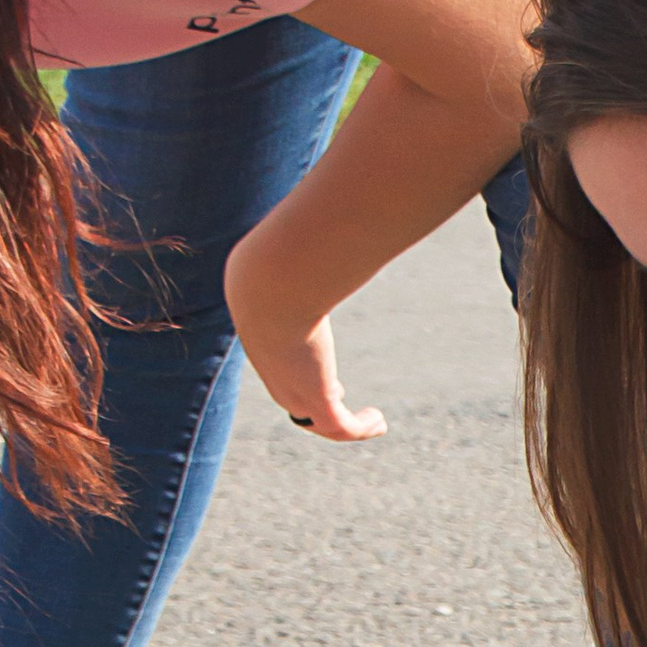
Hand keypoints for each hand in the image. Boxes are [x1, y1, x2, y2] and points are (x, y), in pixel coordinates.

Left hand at [224, 222, 385, 443]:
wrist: (270, 284)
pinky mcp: (318, 400)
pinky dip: (362, 429)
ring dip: (348, 426)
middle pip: (299, 407)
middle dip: (322, 411)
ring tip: (374, 421)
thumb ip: (298, 244)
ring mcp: (297, 391)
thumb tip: (307, 217)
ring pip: (321, 424)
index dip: (304, 383)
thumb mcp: (285, 255)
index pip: (284, 374)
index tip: (330, 383)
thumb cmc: (277, 262)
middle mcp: (277, 375)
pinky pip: (342, 428)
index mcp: (267, 345)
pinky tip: (379, 421)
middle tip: (346, 406)